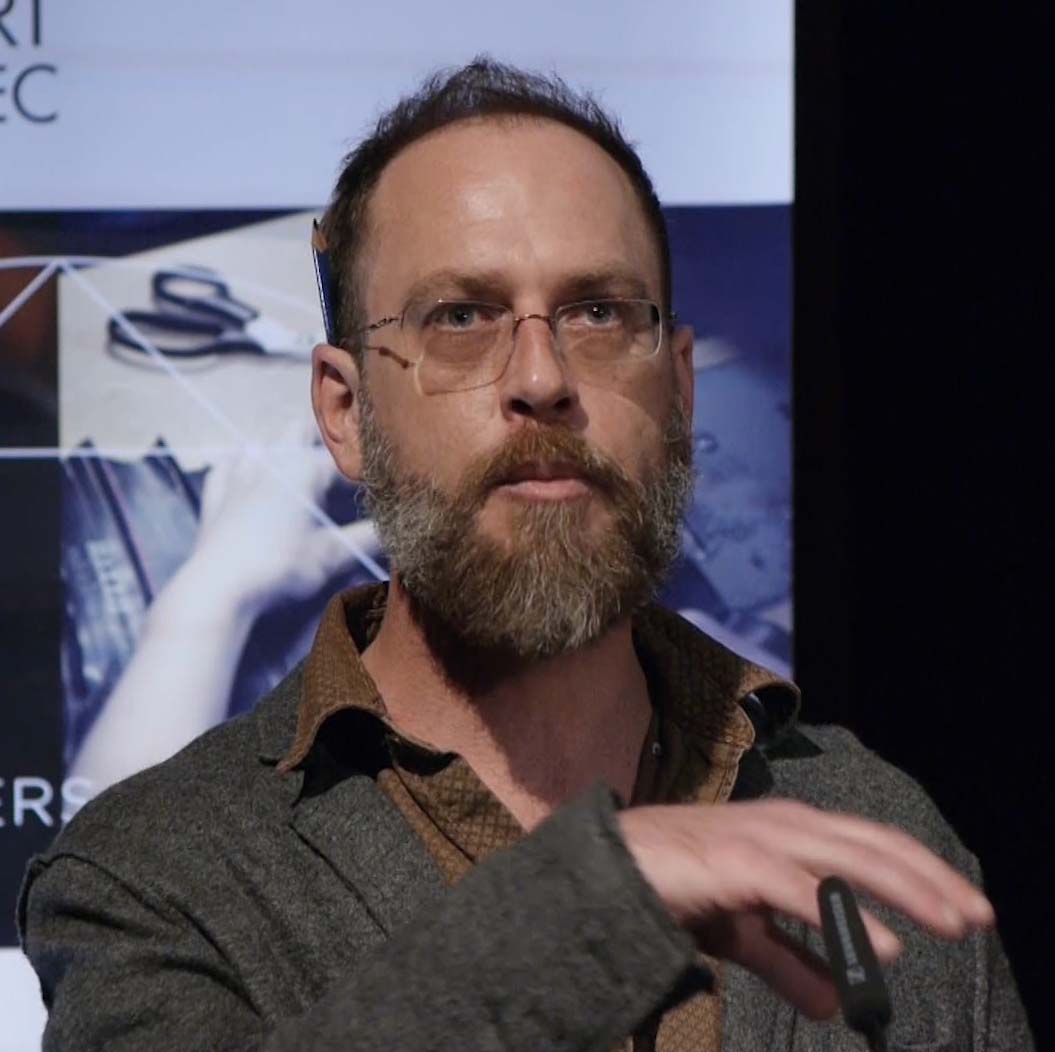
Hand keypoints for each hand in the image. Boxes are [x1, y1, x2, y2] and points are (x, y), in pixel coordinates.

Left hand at [187, 419, 379, 617]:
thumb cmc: (282, 566)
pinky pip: (226, 466)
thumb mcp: (332, 555)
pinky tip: (245, 469)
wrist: (220, 587)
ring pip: (262, 442)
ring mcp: (239, 474)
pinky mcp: (215, 495)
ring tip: (297, 460)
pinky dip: (240, 464)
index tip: (381, 482)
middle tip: (340, 461)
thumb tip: (397, 529)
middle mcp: (272, 460)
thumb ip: (367, 538)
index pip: (345, 461)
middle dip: (322, 439)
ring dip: (281, 446)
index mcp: (304, 468)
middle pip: (300, 430)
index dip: (365, 470)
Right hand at [618, 799, 994, 1018]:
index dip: (920, 872)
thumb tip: (835, 1006)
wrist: (609, 869)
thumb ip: (790, 962)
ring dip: (905, 888)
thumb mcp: (745, 933)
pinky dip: (847, 916)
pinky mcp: (737, 862)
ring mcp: (762, 838)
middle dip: (930, 878)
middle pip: (874, 844)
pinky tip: (883, 944)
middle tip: (978, 916)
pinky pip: (804, 889)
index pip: (871, 844)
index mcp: (790, 832)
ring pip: (850, 857)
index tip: (964, 907)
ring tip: (950, 921)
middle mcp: (785, 824)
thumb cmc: (675, 887)